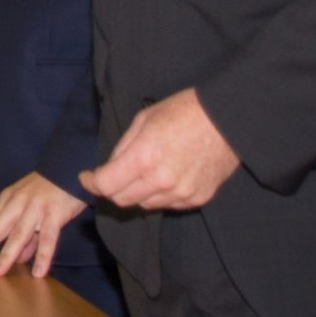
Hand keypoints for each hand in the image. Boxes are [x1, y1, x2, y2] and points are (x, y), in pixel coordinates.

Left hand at [0, 172, 88, 276]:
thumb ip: (24, 235)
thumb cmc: (47, 190)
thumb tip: (18, 259)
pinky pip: (48, 238)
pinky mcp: (54, 213)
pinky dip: (43, 256)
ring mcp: (35, 208)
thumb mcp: (28, 207)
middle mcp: (17, 204)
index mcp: (7, 200)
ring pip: (18, 234)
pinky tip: (38, 272)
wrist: (68, 168)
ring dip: (5, 255)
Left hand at [79, 88, 239, 209]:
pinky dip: (160, 195)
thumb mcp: (144, 119)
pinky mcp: (197, 199)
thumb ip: (123, 148)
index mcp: (144, 158)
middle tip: (111, 177)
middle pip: (122, 200)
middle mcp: (161, 181)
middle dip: (111, 189)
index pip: (106, 185)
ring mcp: (181, 193)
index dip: (91, 183)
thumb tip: (109, 168)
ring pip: (145, 205)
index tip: (87, 177)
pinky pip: (168, 204)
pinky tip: (166, 176)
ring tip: (144, 172)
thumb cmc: (184, 111)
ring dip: (137, 193)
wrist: (228, 119)